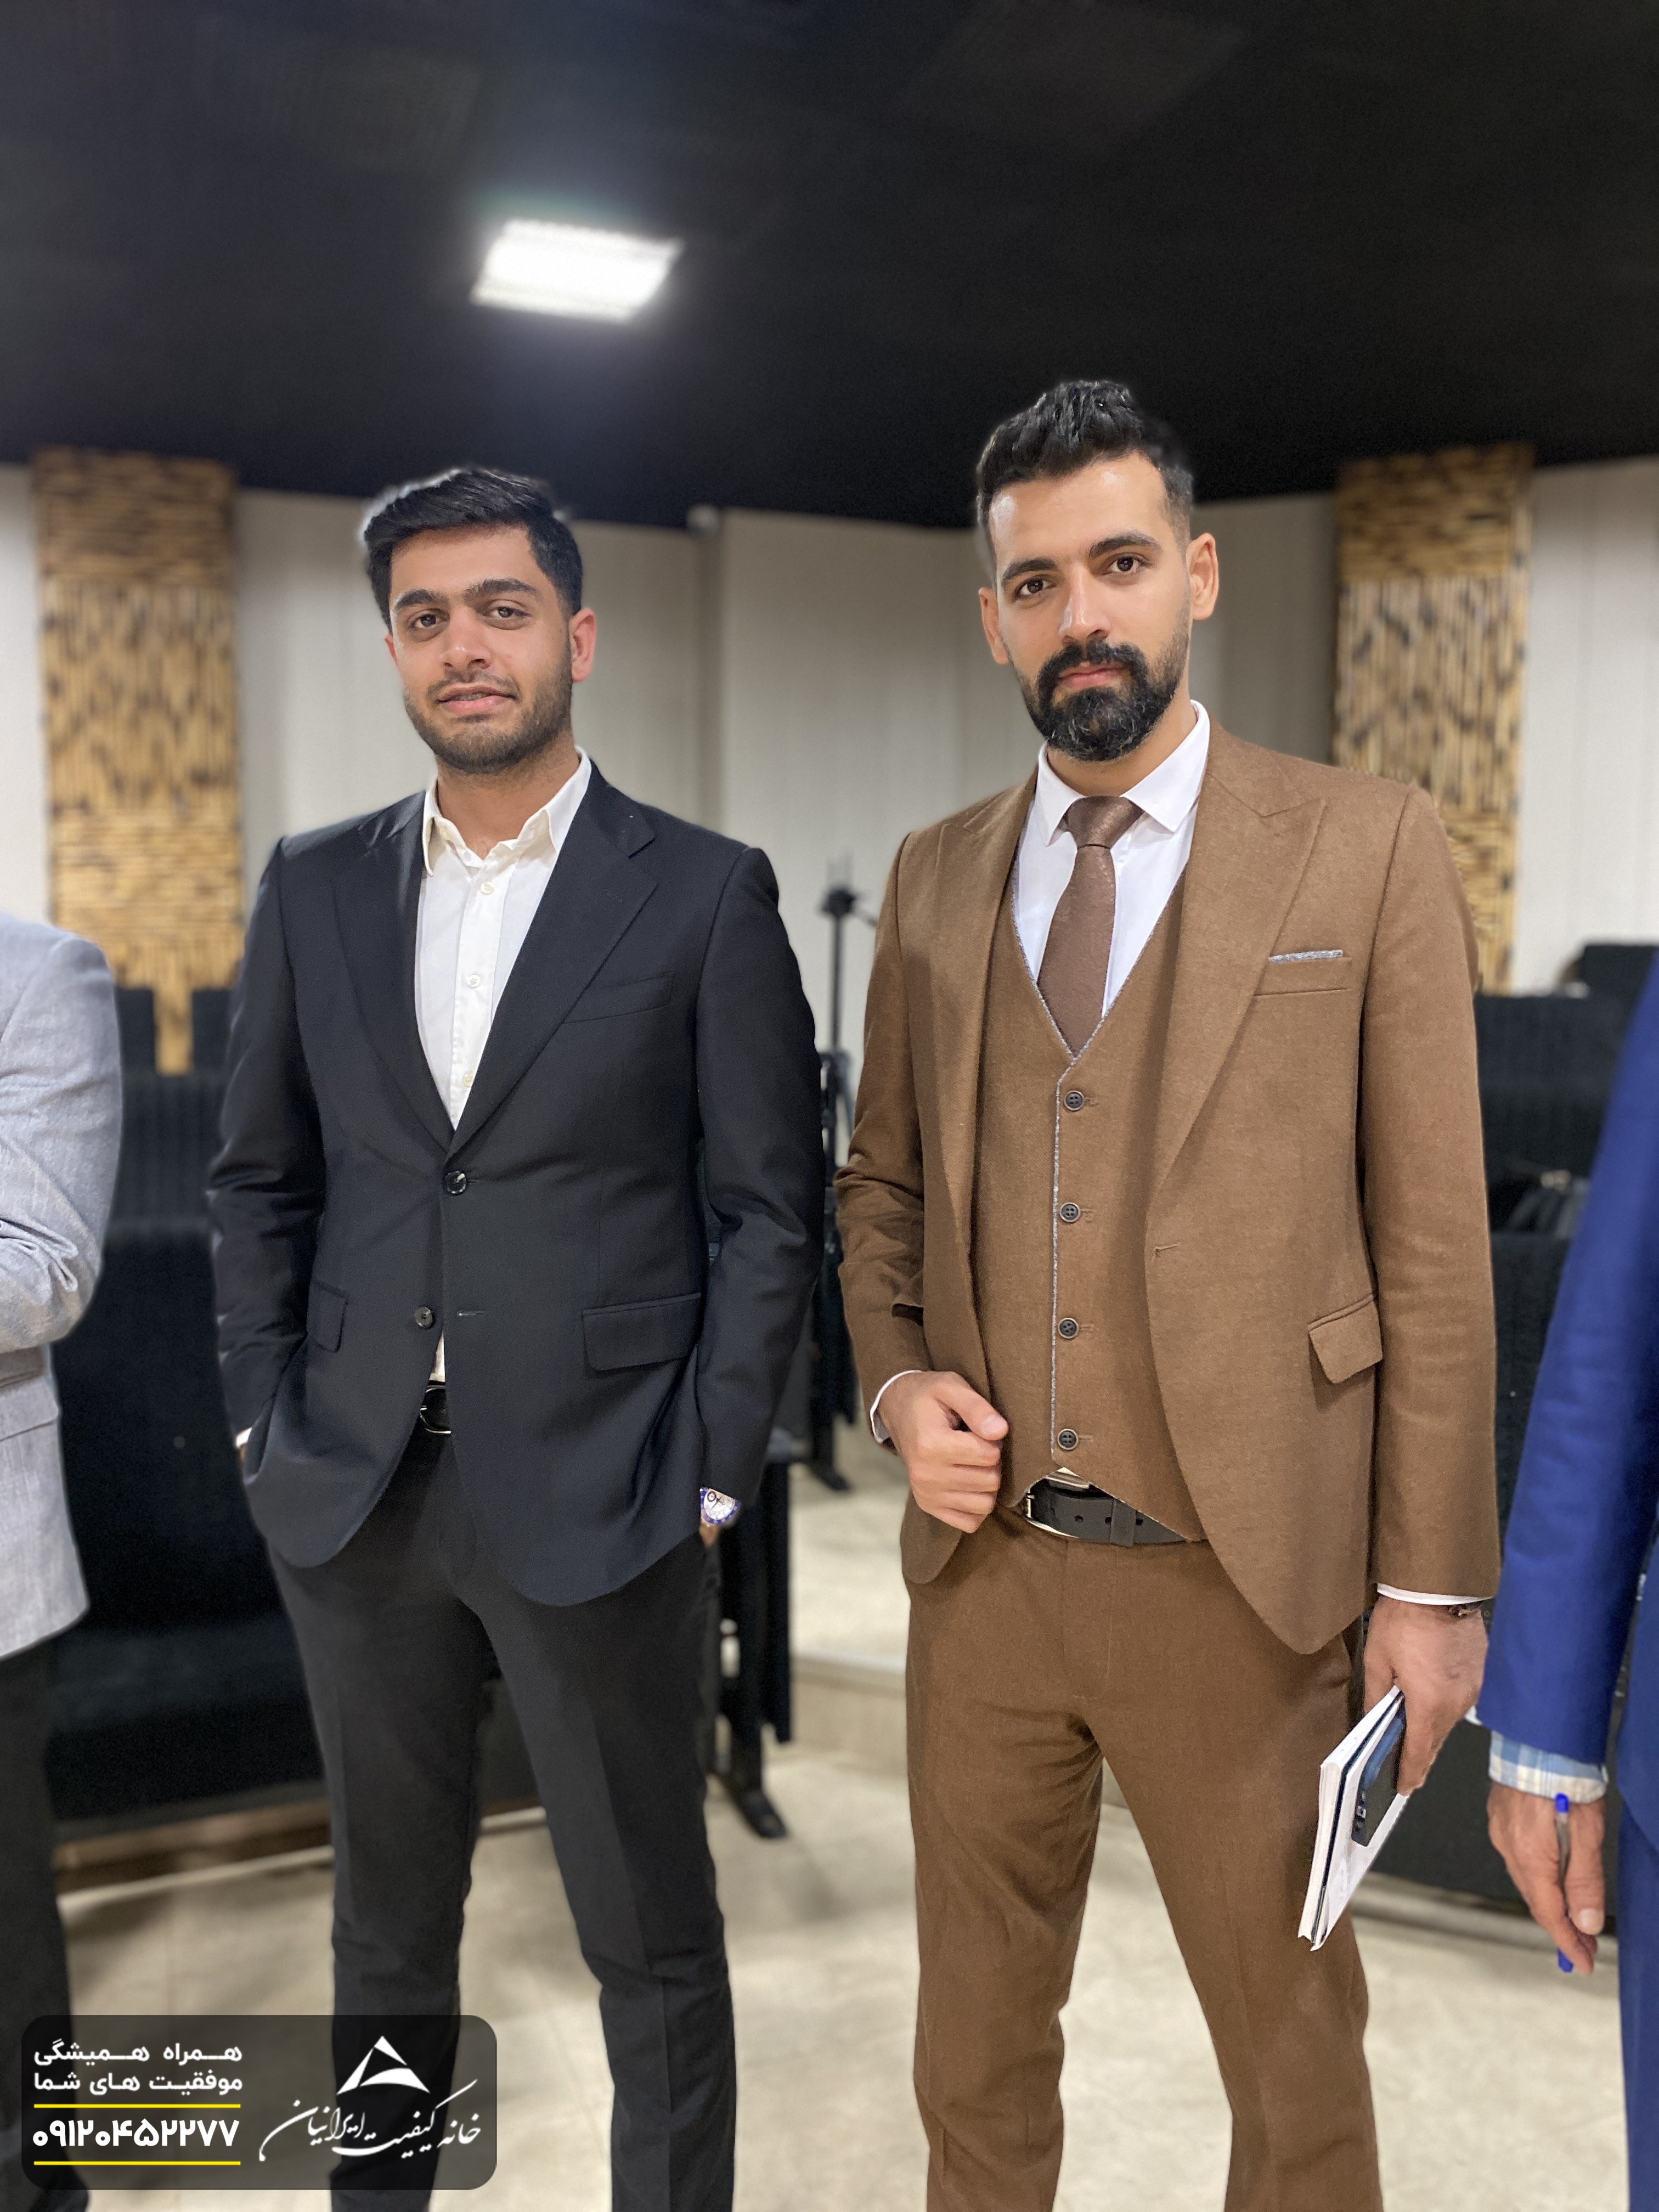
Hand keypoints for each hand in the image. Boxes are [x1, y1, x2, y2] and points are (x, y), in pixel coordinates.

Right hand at [880, 1371, 1007, 1533]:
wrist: (898, 1409)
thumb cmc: (928, 1397)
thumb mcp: (950, 1386)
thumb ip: (976, 1407)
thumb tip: (1000, 1431)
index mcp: (931, 1445)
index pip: (990, 1455)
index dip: (993, 1438)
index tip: (979, 1428)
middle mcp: (926, 1475)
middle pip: (990, 1481)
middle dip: (991, 1461)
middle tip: (976, 1444)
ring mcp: (926, 1494)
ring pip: (985, 1504)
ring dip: (987, 1484)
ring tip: (972, 1462)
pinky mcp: (928, 1506)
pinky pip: (970, 1522)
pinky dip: (976, 1505)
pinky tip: (969, 1483)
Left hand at [1362, 1595, 1486, 1793]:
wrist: (1438, 1587)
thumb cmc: (1404, 1619)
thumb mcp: (1377, 1659)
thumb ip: (1376, 1696)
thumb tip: (1372, 1721)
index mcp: (1428, 1704)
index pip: (1419, 1752)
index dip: (1409, 1774)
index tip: (1404, 1788)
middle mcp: (1456, 1703)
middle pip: (1436, 1740)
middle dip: (1421, 1756)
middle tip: (1407, 1771)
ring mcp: (1473, 1689)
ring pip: (1450, 1721)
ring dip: (1433, 1728)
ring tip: (1415, 1735)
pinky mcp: (1482, 1674)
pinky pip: (1462, 1700)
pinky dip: (1447, 1705)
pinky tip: (1434, 1700)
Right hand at [1488, 1785, 1604, 1974]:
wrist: (1539, 1737)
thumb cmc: (1564, 1774)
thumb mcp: (1587, 1831)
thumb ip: (1585, 1878)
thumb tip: (1585, 1920)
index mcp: (1530, 1854)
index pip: (1548, 1912)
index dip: (1567, 1942)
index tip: (1583, 1961)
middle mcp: (1509, 1846)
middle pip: (1535, 1900)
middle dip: (1561, 1926)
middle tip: (1585, 1945)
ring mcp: (1501, 1832)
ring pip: (1527, 1881)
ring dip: (1550, 1902)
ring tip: (1573, 1917)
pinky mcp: (1501, 1819)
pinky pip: (1519, 1860)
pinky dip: (1538, 1878)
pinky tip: (1553, 1878)